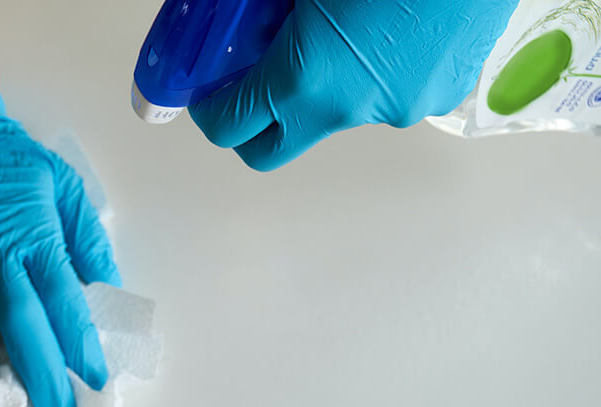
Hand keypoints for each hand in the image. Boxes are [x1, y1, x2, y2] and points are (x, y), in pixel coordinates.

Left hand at [189, 0, 518, 170]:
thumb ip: (259, 8)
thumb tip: (238, 16)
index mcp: (304, 79)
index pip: (230, 128)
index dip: (210, 112)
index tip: (208, 94)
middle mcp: (347, 110)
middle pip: (271, 152)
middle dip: (252, 128)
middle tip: (250, 87)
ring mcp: (396, 110)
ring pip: (333, 117)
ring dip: (321, 89)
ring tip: (338, 33)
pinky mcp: (437, 99)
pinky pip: (385, 97)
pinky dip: (372, 76)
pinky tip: (388, 31)